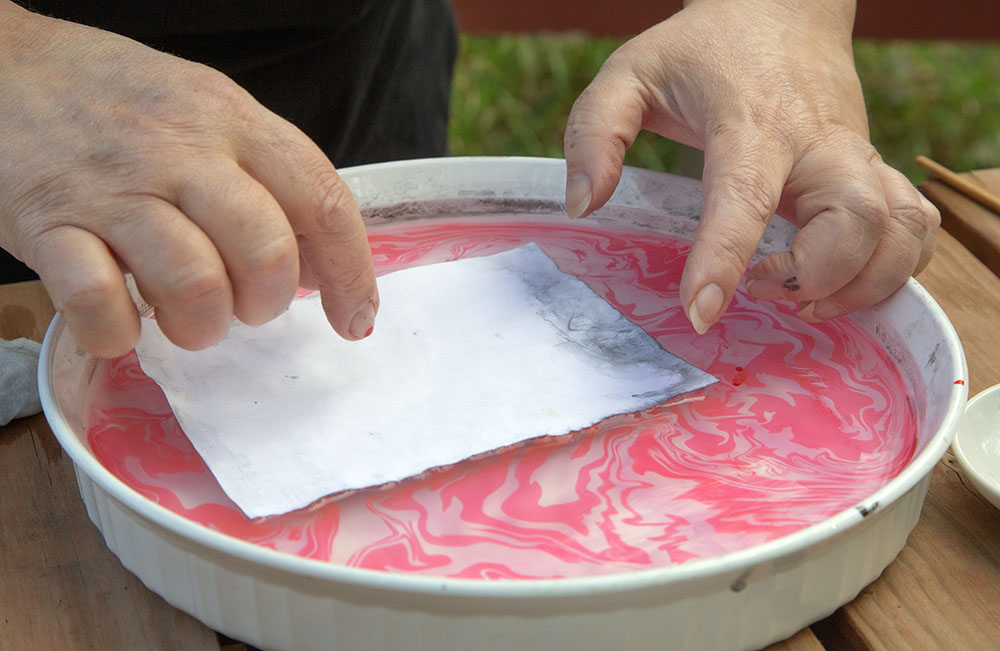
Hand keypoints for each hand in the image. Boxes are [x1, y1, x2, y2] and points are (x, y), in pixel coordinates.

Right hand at [0, 4, 377, 356]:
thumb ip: (267, 177)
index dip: (352, 273)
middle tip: (245, 307)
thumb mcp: (207, 110)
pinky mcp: (48, 224)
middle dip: (267, 303)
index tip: (357, 317)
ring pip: (196, 286)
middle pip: (266, 253)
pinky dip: (119, 333)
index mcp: (232, 121)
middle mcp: (180, 152)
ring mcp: (113, 189)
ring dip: (202, 327)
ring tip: (187, 318)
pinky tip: (122, 319)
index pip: (323, 200)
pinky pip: (100, 304)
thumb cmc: (116, 100)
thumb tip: (322, 266)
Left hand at [563, 0, 938, 331]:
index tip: (701, 312)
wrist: (780, 7)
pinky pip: (915, 224)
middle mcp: (817, 143)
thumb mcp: (629, 74)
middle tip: (760, 290)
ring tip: (805, 302)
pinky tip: (843, 283)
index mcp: (751, 122)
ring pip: (901, 230)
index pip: (746, 196)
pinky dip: (896, 267)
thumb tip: (583, 206)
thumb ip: (595, 135)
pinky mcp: (872, 168)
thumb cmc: (701, 49)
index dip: (724, 259)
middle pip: (857, 221)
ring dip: (864, 284)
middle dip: (816, 277)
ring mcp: (855, 156)